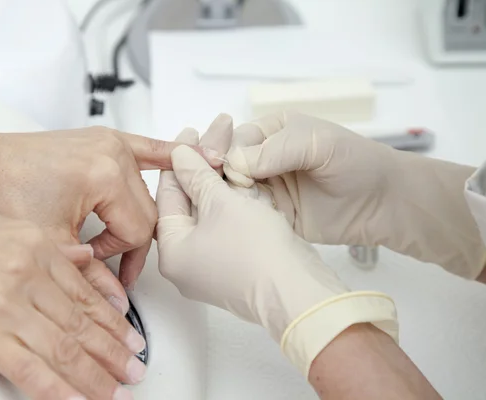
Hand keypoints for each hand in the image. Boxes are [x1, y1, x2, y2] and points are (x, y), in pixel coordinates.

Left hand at [0, 117, 222, 287]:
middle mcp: (115, 153)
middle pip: (147, 212)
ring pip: (145, 191)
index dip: (123, 259)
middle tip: (112, 265)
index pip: (139, 231)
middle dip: (130, 243)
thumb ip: (91, 277)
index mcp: (107, 175)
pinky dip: (165, 156)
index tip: (106, 272)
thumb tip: (118, 304)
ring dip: (136, 216)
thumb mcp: (51, 244)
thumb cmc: (1, 193)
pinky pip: (147, 148)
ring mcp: (111, 142)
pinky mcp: (104, 139)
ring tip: (123, 237)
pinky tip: (189, 156)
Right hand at [0, 211, 145, 399]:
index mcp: (35, 245)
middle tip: (136, 368)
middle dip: (115, 351)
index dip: (114, 320)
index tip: (132, 337)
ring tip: (118, 390)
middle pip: (82, 321)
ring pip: (65, 348)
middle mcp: (26, 273)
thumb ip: (47, 245)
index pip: (86, 292)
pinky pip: (31, 370)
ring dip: (96, 375)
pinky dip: (60, 391)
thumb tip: (84, 259)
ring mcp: (6, 305)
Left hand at [155, 117, 397, 375]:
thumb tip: (178, 154)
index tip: (190, 133)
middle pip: (190, 202)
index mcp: (171, 251)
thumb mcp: (221, 203)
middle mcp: (187, 262)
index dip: (180, 159)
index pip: (168, 194)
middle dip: (204, 166)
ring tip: (230, 147)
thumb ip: (197, 176)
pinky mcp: (236, 265)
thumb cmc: (255, 250)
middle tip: (213, 133)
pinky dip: (233, 200)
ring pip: (211, 211)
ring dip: (221, 179)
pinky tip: (242, 173)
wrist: (297, 292)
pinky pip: (228, 224)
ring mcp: (212, 265)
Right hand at [224, 111, 484, 277]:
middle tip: (214, 188)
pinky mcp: (272, 215)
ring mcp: (266, 188)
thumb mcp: (316, 143)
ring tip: (215, 208)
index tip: (222, 167)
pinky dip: (236, 218)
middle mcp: (263, 159)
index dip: (225, 152)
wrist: (384, 203)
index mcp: (271, 132)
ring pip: (231, 191)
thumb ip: (276, 150)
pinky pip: (246, 215)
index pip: (236, 140)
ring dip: (223, 198)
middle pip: (226, 165)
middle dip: (216, 175)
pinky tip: (230, 224)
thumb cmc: (354, 162)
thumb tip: (233, 164)